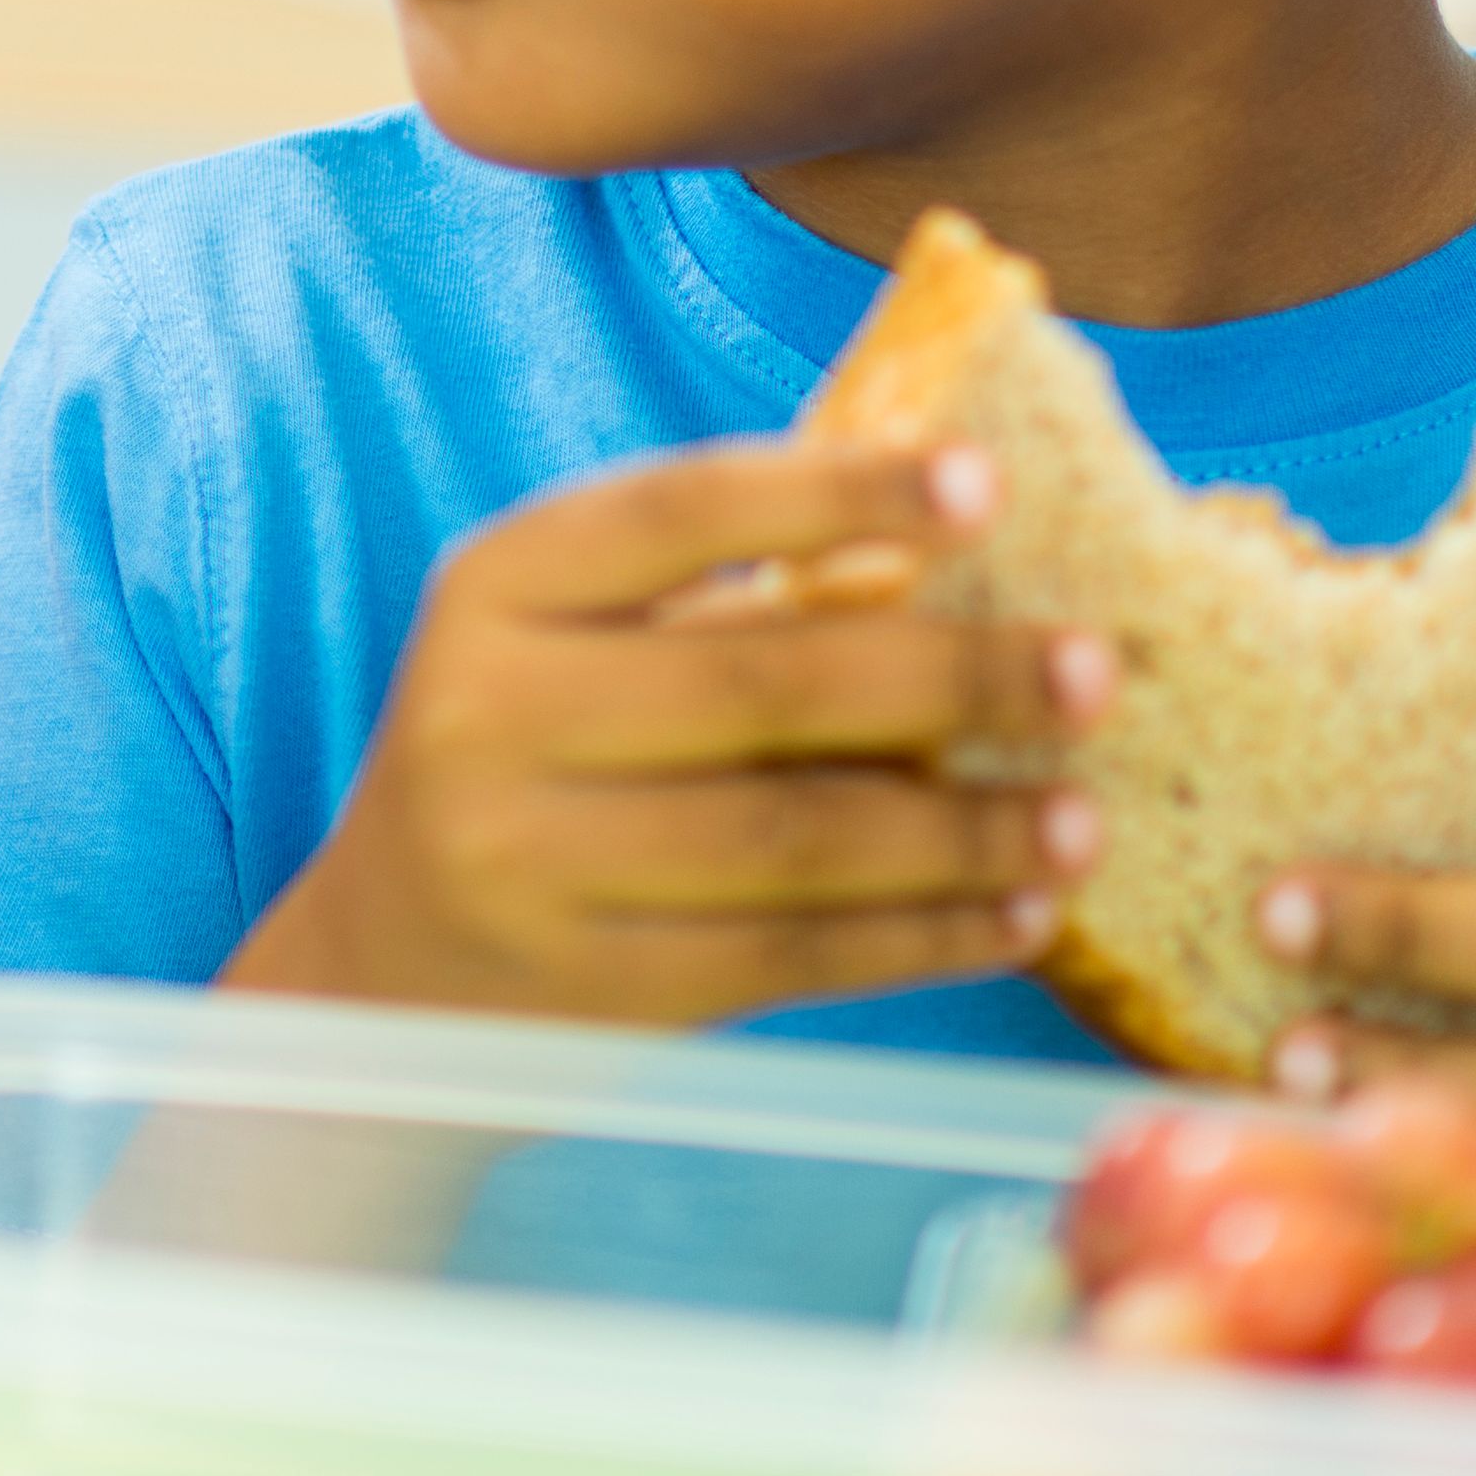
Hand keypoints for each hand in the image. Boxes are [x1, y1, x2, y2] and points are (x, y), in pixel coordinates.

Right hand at [223, 437, 1114, 1023]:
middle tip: (1095, 675)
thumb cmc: (524, 761)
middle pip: (767, 683)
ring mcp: (529, 861)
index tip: (988, 485)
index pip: (682, 509)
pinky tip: (1015, 915)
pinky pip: (796, 957)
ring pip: (798, 838)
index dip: (840, 489)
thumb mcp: (572, 648)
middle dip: (957, 676)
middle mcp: (490, 712)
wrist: (380, 974)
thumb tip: (953, 573)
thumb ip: (722, 606)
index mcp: (493, 585)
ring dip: (965, 829)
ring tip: (1083, 816)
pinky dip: (925, 936)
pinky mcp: (591, 990)